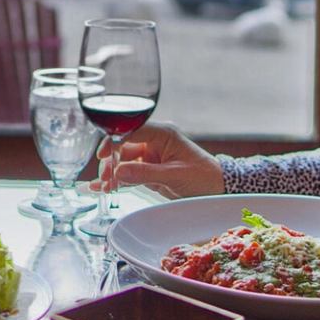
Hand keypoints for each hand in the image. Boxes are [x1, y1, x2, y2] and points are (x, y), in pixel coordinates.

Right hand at [91, 123, 224, 198]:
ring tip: (104, 187)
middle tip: (105, 177)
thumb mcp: (175, 175)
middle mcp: (154, 142)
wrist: (217, 189)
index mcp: (163, 134)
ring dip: (112, 172)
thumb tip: (118, 172)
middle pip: (123, 146)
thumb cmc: (203, 176)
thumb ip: (146, 173)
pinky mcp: (150, 170)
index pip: (131, 130)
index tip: (103, 154)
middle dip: (111, 161)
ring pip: (123, 160)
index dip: (114, 140)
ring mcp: (151, 156)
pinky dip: (117, 179)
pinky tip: (104, 187)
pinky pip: (129, 172)